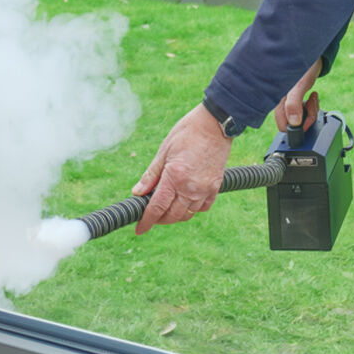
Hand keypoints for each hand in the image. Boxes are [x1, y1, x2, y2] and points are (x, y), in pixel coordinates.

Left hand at [130, 104, 232, 234]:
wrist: (215, 124)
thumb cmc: (187, 132)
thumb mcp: (164, 150)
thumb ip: (151, 175)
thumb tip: (137, 193)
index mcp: (174, 176)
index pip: (157, 207)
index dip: (147, 220)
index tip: (139, 229)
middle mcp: (190, 187)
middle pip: (172, 215)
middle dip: (159, 219)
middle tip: (151, 215)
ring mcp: (205, 189)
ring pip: (187, 215)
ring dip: (175, 215)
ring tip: (167, 207)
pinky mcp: (215, 187)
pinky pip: (203, 208)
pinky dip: (192, 209)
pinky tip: (186, 201)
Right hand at [273, 59, 322, 133]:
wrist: (313, 52)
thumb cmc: (304, 64)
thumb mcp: (300, 84)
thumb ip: (294, 102)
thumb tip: (293, 122)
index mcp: (277, 98)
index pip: (282, 125)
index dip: (297, 127)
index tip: (306, 118)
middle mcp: (280, 100)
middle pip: (293, 123)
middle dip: (306, 118)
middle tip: (312, 105)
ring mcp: (288, 99)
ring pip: (299, 117)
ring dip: (310, 112)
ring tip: (313, 98)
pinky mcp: (295, 96)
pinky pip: (303, 109)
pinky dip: (310, 106)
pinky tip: (312, 96)